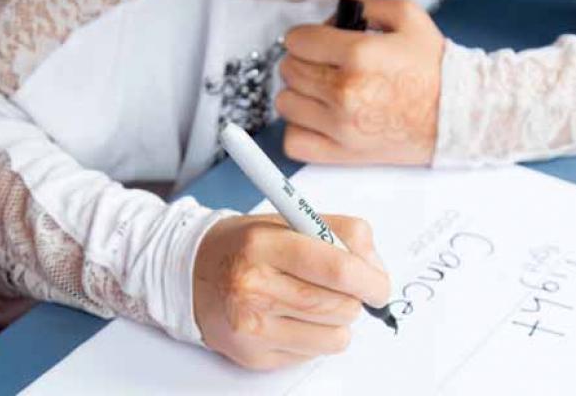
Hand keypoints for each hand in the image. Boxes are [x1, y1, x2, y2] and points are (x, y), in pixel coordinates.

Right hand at [193, 214, 389, 369]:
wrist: (195, 272)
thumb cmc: (251, 245)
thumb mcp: (293, 219)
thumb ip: (342, 234)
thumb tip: (376, 271)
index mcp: (265, 244)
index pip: (337, 268)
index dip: (371, 280)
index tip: (380, 285)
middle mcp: (253, 286)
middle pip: (340, 306)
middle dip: (356, 299)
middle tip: (347, 288)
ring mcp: (252, 326)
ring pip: (335, 336)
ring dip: (338, 320)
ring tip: (316, 300)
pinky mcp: (254, 356)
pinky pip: (315, 354)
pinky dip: (317, 337)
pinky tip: (295, 318)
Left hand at [278, 0, 444, 164]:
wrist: (456, 115)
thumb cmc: (433, 68)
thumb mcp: (408, 16)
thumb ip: (364, 4)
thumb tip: (331, 14)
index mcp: (359, 54)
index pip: (296, 40)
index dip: (307, 37)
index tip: (320, 42)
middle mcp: (345, 91)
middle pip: (289, 70)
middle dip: (305, 61)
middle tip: (327, 64)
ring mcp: (341, 126)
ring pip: (286, 103)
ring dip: (301, 94)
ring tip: (324, 91)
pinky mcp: (342, 153)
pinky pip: (293, 140)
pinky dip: (300, 129)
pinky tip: (319, 118)